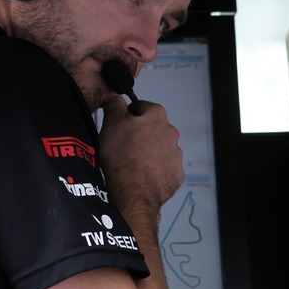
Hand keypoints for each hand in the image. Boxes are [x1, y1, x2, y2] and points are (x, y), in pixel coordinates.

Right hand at [98, 96, 183, 221]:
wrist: (134, 191)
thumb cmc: (122, 154)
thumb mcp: (111, 123)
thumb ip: (115, 104)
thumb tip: (116, 97)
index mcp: (158, 117)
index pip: (143, 107)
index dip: (129, 115)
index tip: (120, 125)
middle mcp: (172, 133)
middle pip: (154, 129)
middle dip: (141, 135)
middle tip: (124, 146)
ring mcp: (176, 155)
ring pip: (160, 149)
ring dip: (150, 153)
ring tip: (133, 163)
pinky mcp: (176, 175)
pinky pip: (165, 168)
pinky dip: (155, 170)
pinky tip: (142, 176)